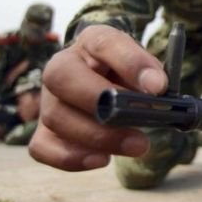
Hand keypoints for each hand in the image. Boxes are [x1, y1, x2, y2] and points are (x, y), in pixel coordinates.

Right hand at [28, 24, 167, 170]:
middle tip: (139, 122)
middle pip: (62, 77)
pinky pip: (43, 147)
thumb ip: (152, 74)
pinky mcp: (43, 131)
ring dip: (97, 137)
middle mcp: (62, 65)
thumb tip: (156, 89)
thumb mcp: (144, 66)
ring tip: (136, 145)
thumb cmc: (128, 75)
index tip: (158, 86)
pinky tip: (102, 159)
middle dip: (101, 102)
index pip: (103, 42)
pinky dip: (72, 157)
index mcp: (92, 42)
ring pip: (56, 116)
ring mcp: (48, 99)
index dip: (130, 63)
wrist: (108, 85)